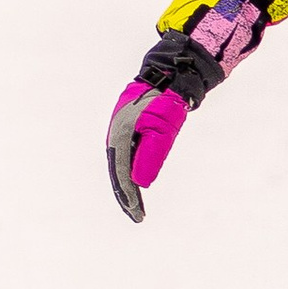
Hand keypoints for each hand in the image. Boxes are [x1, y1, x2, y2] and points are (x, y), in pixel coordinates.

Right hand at [106, 35, 219, 221]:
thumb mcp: (162, 129)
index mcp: (119, 134)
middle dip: (126, 194)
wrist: (170, 73)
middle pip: (118, 170)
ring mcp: (123, 130)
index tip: (137, 213)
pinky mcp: (131, 128)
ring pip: (122, 164)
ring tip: (136, 205)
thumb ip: (151, 155)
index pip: (121, 172)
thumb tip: (141, 183)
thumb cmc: (166, 98)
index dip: (129, 195)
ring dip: (128, 184)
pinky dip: (132, 171)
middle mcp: (117, 133)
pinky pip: (128, 155)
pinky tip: (138, 182)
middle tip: (137, 216)